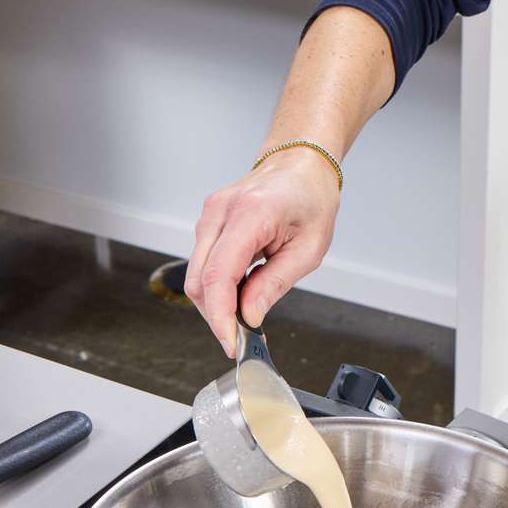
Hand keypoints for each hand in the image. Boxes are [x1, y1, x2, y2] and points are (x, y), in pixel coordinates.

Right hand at [185, 148, 340, 355]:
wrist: (299, 165)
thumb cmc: (310, 200)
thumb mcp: (308, 249)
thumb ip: (275, 283)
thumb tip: (249, 315)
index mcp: (250, 214)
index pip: (219, 275)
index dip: (220, 316)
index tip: (230, 342)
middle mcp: (221, 212)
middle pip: (200, 280)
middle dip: (217, 315)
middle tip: (243, 336)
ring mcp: (210, 215)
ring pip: (197, 275)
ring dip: (217, 302)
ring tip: (246, 310)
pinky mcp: (208, 222)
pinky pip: (203, 263)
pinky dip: (218, 286)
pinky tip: (240, 290)